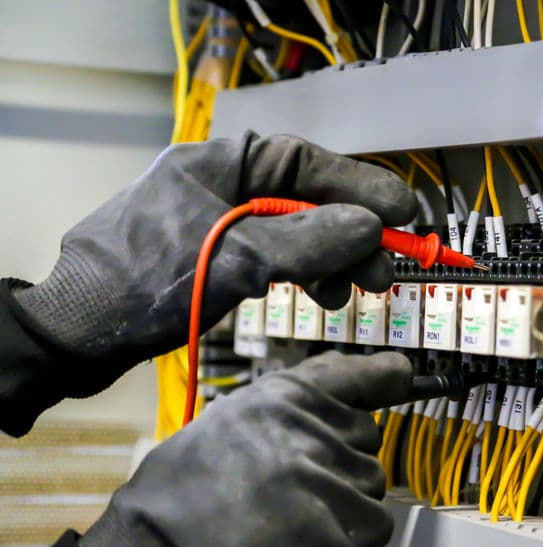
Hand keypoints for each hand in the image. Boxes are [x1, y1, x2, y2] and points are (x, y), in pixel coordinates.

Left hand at [12, 133, 415, 364]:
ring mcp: (223, 220)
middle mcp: (225, 183)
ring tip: (352, 293)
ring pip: (299, 231)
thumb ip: (308, 242)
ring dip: (333, 260)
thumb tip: (369, 226)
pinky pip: (280, 255)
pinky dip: (306, 274)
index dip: (361, 186)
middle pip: (309, 199)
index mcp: (222, 161)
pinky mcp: (221, 254)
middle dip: (351, 235)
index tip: (403, 213)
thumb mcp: (237, 259)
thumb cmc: (144, 283)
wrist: (80, 331)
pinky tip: (322, 295)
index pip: (308, 162)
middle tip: (384, 271)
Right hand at [76, 351, 410, 546]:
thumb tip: (342, 396)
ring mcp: (328, 481)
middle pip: (366, 439)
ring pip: (370, 486)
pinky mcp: (340, 533)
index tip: (401, 376)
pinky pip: (372, 528)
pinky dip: (349, 541)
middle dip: (343, 461)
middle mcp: (311, 430)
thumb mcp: (224, 425)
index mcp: (280, 398)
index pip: (356, 376)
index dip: (383, 378)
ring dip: (345, 505)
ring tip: (289, 523)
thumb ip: (286, 410)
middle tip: (295, 489)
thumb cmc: (176, 500)